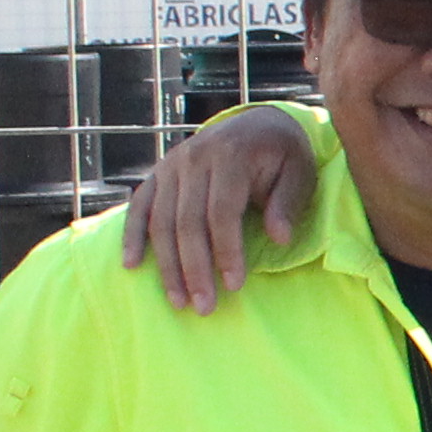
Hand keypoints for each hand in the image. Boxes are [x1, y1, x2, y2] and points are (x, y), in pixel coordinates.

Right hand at [117, 103, 316, 314]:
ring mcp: (171, 165)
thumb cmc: (283, 154)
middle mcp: (194, 158)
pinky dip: (132, 235)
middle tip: (205, 308)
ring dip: (167, 265)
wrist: (257, 123)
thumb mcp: (300, 171)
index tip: (235, 285)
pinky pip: (139, 206)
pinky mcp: (158, 173)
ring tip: (178, 302)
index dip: (227, 250)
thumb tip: (280, 238)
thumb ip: (287, 203)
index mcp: (230, 155)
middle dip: (195, 269)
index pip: (222, 211)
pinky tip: (131, 265)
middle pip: (187, 221)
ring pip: (161, 221)